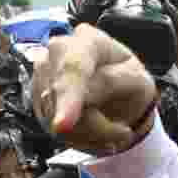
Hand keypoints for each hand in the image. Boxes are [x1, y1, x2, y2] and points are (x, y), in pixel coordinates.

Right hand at [32, 24, 156, 154]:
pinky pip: (50, 127)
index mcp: (89, 40)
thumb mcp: (138, 81)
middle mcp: (60, 51)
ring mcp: (45, 74)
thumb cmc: (130, 84)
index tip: (63, 125)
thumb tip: (84, 96)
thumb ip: (112, 82)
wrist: (121, 98)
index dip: (67, 96)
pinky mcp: (39, 98)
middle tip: (123, 133)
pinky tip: (95, 132)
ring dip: (88, 134)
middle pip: (60, 96)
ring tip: (112, 131)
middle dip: (92, 124)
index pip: (72, 67)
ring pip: (53, 116)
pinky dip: (78, 138)